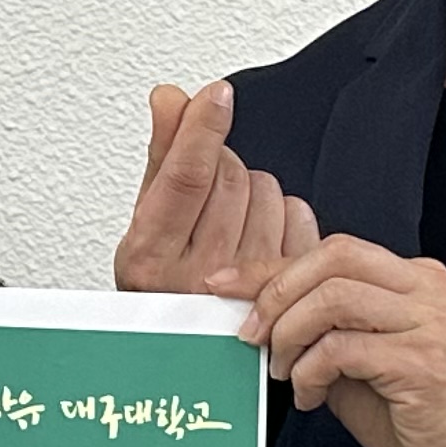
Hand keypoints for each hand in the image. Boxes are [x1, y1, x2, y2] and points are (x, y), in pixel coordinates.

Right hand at [115, 80, 293, 295]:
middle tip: (206, 193)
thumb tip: (170, 99)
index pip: (186, 179)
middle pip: (229, 176)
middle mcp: (199, 277)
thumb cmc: (166, 287)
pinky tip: (258, 233)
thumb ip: (162, 156)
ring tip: (230, 220)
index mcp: (151, 259)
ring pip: (266, 190)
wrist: (195, 351)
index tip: (216, 95)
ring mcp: (248, 288)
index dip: (202, 130)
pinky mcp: (287, 288)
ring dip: (251, 190)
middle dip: (221, 166)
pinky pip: (298, 214)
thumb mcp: (147, 224)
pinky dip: (282, 212)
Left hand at [228, 230, 445, 446]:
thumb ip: (331, 327)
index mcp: (420, 279)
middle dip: (276, 291)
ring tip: (282, 370)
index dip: (273, 266)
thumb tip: (263, 312)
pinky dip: (310, 371)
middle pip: (334, 257)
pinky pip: (342, 348)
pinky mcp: (424, 360)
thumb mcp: (370, 358)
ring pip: (334, 297)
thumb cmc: (424, 415)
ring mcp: (433, 321)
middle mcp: (432, 289)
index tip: (225, 283)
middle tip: (251, 333)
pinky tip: (309, 395)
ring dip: (290, 333)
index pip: (336, 252)